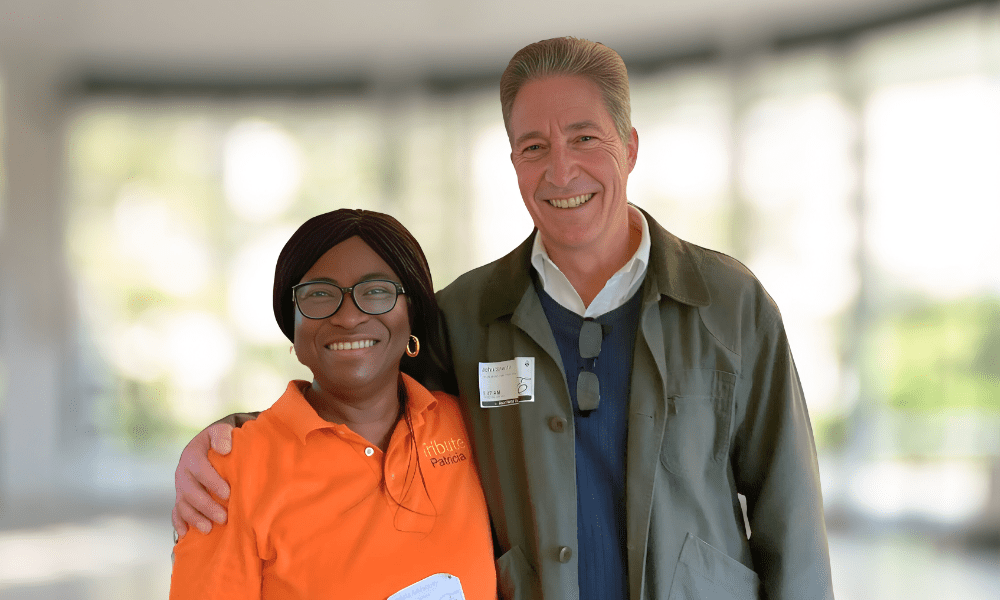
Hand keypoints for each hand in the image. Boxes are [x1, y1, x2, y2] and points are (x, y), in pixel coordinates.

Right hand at [171, 422, 233, 537]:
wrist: (207, 447)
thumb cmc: (219, 441)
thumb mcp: (220, 431)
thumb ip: (222, 435)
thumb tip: (225, 449)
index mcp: (192, 454)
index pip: (200, 469)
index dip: (212, 482)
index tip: (228, 493)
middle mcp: (183, 472)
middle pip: (190, 492)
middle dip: (206, 506)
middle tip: (224, 518)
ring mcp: (180, 487)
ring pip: (183, 505)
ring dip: (195, 518)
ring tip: (209, 529)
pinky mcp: (180, 498)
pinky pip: (176, 513)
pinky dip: (179, 524)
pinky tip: (185, 535)